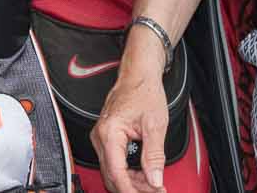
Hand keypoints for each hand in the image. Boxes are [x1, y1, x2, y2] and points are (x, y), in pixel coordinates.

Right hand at [91, 60, 168, 192]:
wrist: (138, 75)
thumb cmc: (144, 91)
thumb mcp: (155, 125)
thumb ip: (154, 155)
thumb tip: (155, 179)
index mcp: (109, 133)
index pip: (116, 172)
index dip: (130, 190)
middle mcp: (101, 136)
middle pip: (112, 176)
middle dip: (133, 188)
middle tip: (156, 191)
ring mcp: (102, 138)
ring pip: (112, 172)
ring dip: (132, 183)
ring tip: (153, 186)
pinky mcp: (107, 139)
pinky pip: (114, 163)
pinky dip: (128, 173)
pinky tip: (144, 176)